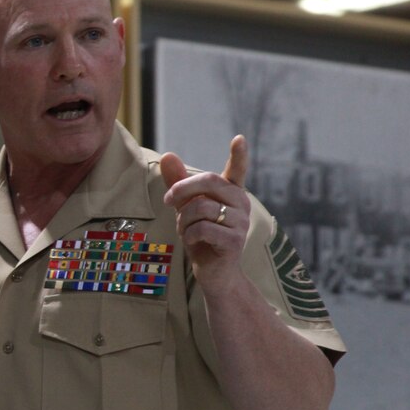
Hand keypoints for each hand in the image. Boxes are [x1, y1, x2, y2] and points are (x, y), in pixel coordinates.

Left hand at [160, 135, 250, 285]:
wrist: (212, 271)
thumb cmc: (200, 235)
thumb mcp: (186, 207)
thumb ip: (178, 182)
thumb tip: (168, 155)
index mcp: (231, 192)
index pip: (237, 170)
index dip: (239, 155)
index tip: (239, 138)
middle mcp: (240, 204)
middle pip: (209, 181)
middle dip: (182, 188)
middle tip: (168, 200)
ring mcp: (241, 222)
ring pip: (201, 207)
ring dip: (183, 219)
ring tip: (184, 229)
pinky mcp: (235, 240)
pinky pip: (202, 229)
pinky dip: (189, 234)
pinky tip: (192, 241)